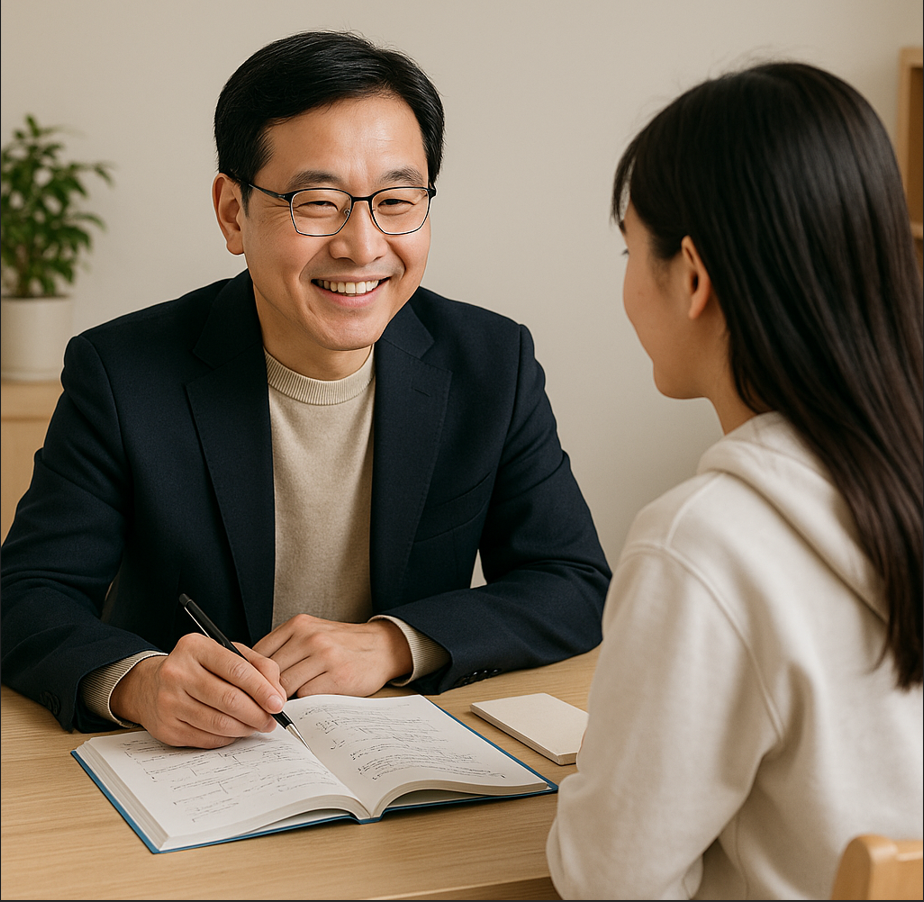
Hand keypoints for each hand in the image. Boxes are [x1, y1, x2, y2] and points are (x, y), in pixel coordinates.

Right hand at [109, 633, 287, 747]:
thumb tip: (278, 694)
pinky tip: (234, 731)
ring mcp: (168, 701)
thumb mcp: (227, 654)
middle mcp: (177, 672)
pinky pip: (207, 739)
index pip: (237, 669)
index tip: (278, 703)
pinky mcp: (166, 728)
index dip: (262, 689)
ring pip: (219, 723)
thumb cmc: (197, 668)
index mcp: (195, 647)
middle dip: (257, 713)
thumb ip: (258, 666)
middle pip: (229, 699)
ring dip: (245, 728)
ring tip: (256, 725)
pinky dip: (227, 738)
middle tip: (271, 720)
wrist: (150, 686)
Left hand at [253, 614, 413, 698]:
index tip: (250, 688)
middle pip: (270, 672)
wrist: (382, 646)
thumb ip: (285, 647)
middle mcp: (310, 637)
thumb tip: (251, 673)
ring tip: (284, 706)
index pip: (259, 653)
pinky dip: (304, 702)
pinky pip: (307, 696)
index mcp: (299, 625)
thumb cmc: (341, 644)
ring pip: (286, 686)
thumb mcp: (311, 633)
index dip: (252, 675)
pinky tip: (307, 702)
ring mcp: (325, 656)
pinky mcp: (338, 676)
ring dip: (284, 699)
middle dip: (265, 690)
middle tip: (264, 703)